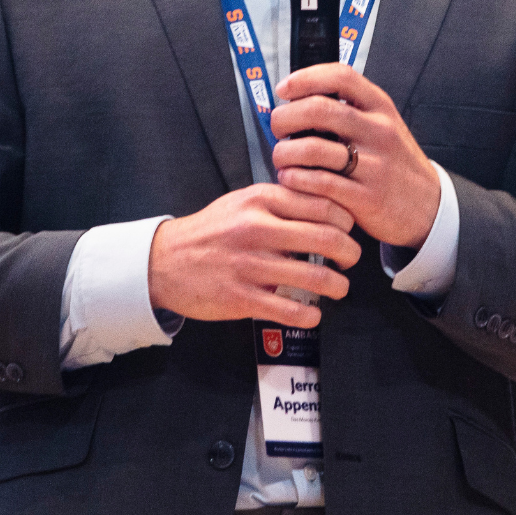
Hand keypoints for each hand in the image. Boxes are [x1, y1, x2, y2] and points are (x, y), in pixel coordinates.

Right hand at [148, 184, 360, 328]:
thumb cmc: (211, 230)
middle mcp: (257, 228)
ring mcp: (249, 264)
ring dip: (338, 286)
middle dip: (350, 252)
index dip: (345, 220)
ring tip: (340, 288)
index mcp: (260, 200)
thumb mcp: (243, 202)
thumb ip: (280, 201)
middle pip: (326, 238)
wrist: (164, 261)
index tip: (349, 230)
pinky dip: (310, 314)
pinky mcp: (241, 297)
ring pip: (314, 277)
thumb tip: (326, 204)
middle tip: (352, 259)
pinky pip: (290, 309)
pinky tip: (314, 313)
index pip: (321, 204)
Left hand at [271, 63, 440, 249]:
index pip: (341, 77)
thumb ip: (349, 110)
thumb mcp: (382, 126)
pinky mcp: (366, 198)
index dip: (305, 78)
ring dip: (284, 152)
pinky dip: (296, 179)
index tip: (284, 89)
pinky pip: (319, 183)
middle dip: (285, 117)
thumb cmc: (395, 164)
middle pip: (319, 109)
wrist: (429, 206)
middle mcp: (379, 131)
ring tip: (281, 158)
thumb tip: (298, 99)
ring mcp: (374, 165)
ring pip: (313, 148)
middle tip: (277, 127)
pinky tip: (291, 179)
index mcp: (381, 108)